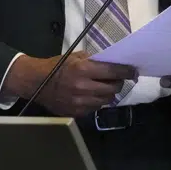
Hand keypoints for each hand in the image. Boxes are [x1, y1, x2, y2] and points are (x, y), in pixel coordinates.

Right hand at [4, 52, 136, 117]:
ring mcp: (80, 102)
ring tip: (104, 86)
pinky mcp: (77, 112)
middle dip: (118, 82)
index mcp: (83, 70)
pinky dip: (98, 101)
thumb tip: (113, 63)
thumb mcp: (75, 57)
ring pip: (107, 100)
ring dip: (109, 93)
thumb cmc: (57, 66)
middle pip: (113, 88)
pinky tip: (92, 94)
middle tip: (117, 78)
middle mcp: (83, 87)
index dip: (126, 71)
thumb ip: (94, 61)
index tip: (134, 71)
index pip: (113, 72)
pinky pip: (96, 108)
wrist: (36, 82)